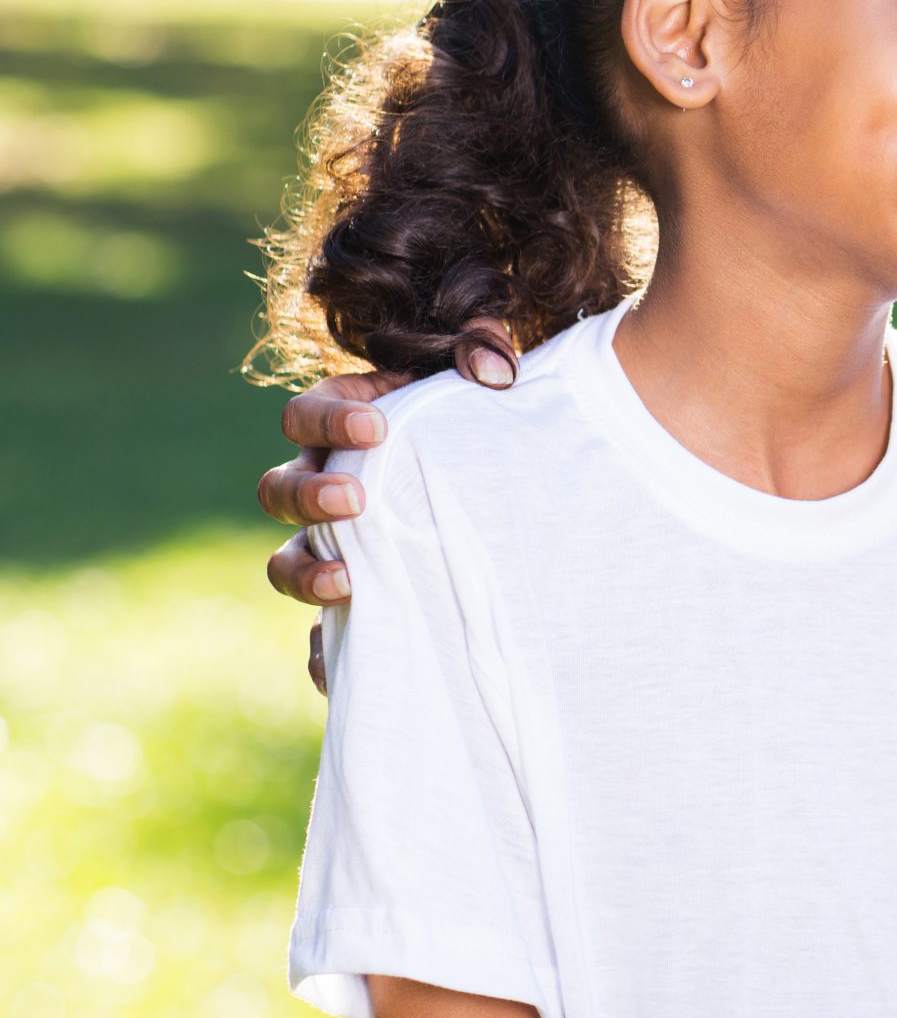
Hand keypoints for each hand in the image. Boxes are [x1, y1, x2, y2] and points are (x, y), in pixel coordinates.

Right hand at [257, 322, 515, 692]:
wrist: (498, 479)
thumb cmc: (476, 418)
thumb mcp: (481, 375)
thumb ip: (483, 352)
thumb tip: (494, 371)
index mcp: (340, 426)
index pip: (302, 416)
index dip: (329, 422)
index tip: (377, 429)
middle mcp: (321, 485)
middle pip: (277, 492)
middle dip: (309, 497)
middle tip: (357, 502)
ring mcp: (331, 544)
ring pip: (285, 563)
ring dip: (305, 573)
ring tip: (347, 581)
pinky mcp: (356, 596)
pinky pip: (321, 632)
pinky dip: (324, 649)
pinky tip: (338, 665)